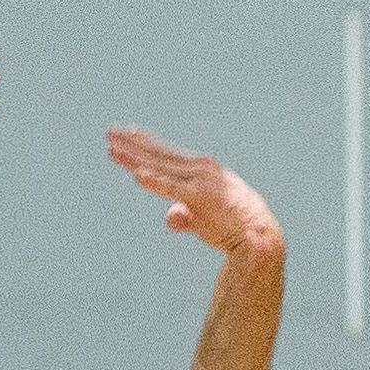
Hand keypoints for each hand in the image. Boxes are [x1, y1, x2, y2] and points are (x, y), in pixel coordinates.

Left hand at [105, 124, 280, 257]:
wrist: (259, 236)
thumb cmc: (236, 228)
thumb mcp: (206, 218)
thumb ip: (186, 215)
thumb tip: (169, 218)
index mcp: (203, 170)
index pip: (168, 154)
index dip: (146, 144)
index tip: (128, 135)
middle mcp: (200, 168)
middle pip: (159, 154)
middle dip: (133, 143)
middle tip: (110, 132)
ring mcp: (199, 181)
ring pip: (159, 166)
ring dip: (133, 157)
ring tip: (112, 147)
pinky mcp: (200, 197)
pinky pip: (170, 188)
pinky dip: (154, 181)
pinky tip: (136, 175)